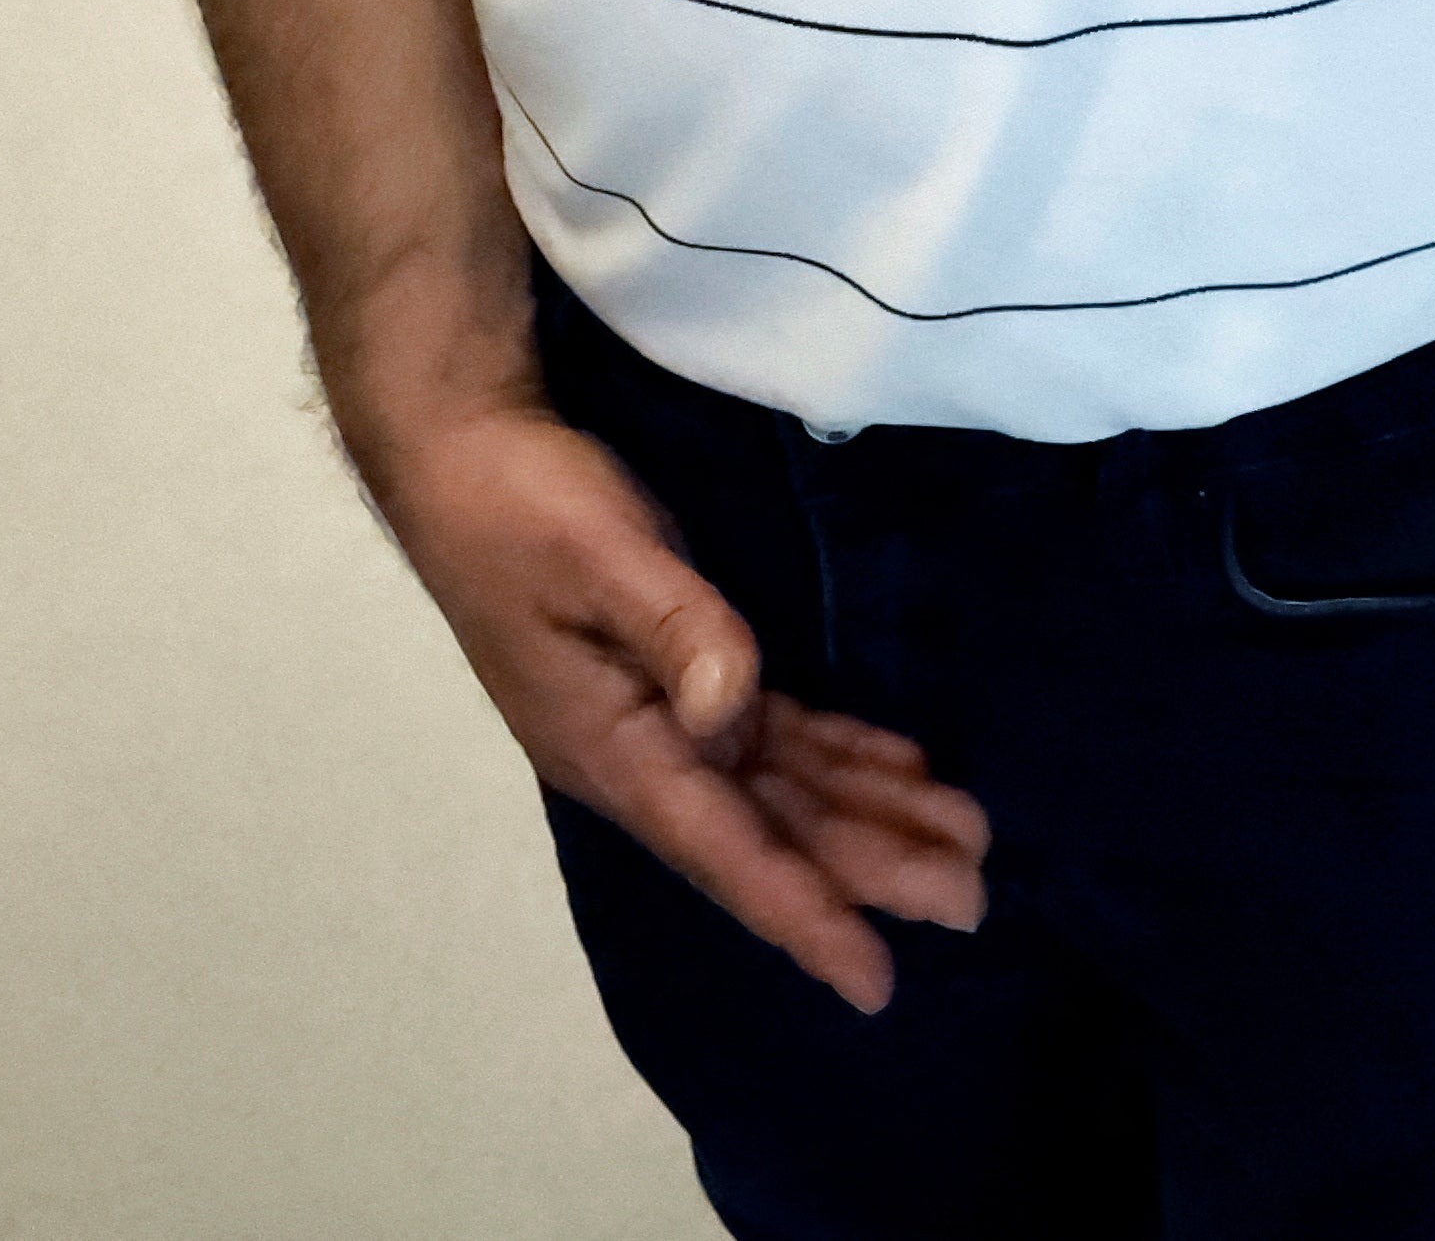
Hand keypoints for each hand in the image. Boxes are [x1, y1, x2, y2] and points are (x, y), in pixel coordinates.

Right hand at [372, 399, 992, 1011]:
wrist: (461, 455)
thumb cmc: (521, 507)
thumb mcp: (601, 556)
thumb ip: (674, 630)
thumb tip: (731, 713)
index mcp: (613, 746)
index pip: (727, 850)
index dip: (805, 914)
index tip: (873, 978)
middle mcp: (640, 752)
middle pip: (773, 830)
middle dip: (871, 868)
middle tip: (973, 899)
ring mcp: (660, 716)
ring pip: (783, 789)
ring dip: (872, 815)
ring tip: (966, 843)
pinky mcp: (681, 671)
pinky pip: (774, 735)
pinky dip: (841, 754)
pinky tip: (907, 771)